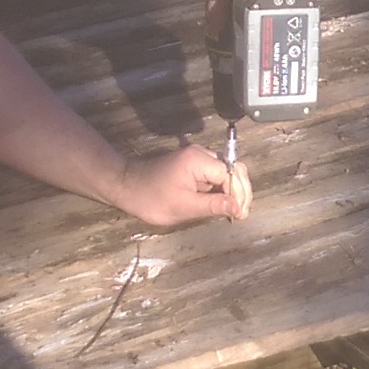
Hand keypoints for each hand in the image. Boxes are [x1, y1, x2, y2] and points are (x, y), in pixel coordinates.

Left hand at [110, 144, 252, 225]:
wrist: (127, 187)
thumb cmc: (151, 198)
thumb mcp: (184, 207)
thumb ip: (214, 206)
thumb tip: (238, 208)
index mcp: (198, 161)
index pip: (232, 174)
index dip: (239, 195)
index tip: (240, 215)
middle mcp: (201, 154)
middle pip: (234, 169)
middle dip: (240, 192)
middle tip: (240, 214)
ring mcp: (197, 158)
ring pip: (227, 172)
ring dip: (233, 191)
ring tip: (233, 211)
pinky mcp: (194, 165)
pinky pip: (216, 175)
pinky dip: (222, 189)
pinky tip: (222, 204)